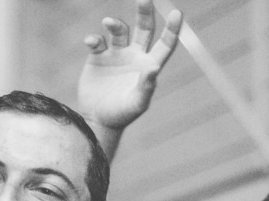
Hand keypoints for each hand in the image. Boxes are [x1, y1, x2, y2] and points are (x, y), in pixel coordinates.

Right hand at [78, 0, 181, 132]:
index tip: (176, 13)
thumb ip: (147, 87)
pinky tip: (92, 43)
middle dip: (144, 13)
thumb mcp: (137, 104)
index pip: (164, 44)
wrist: (98, 120)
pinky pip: (97, 41)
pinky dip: (94, 39)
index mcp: (148, 65)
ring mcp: (116, 54)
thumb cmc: (122, 115)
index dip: (171, 29)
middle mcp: (135, 56)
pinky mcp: (98, 57)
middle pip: (143, 28)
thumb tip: (155, 67)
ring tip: (109, 23)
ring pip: (118, 30)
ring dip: (115, 24)